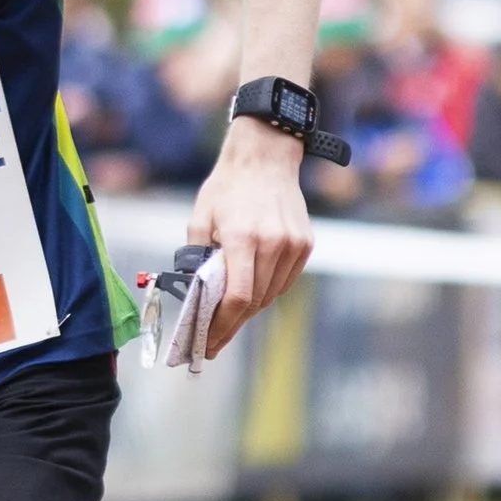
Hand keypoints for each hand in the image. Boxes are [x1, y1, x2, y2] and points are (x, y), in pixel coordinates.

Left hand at [187, 117, 312, 355]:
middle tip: (212, 340)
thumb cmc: (226, 187)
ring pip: (271, 294)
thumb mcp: (200, 218)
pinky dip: (266, 292)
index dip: (222, 325)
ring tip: (227, 320)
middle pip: (254, 300)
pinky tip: (250, 295)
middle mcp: (273, 242)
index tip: (207, 343)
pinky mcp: (305, 244)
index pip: (237, 296)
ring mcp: (293, 244)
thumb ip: (197, 257)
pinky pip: (284, 281)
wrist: (265, 158)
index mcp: (242, 237)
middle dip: (231, 324)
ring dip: (249, 309)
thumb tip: (195, 294)